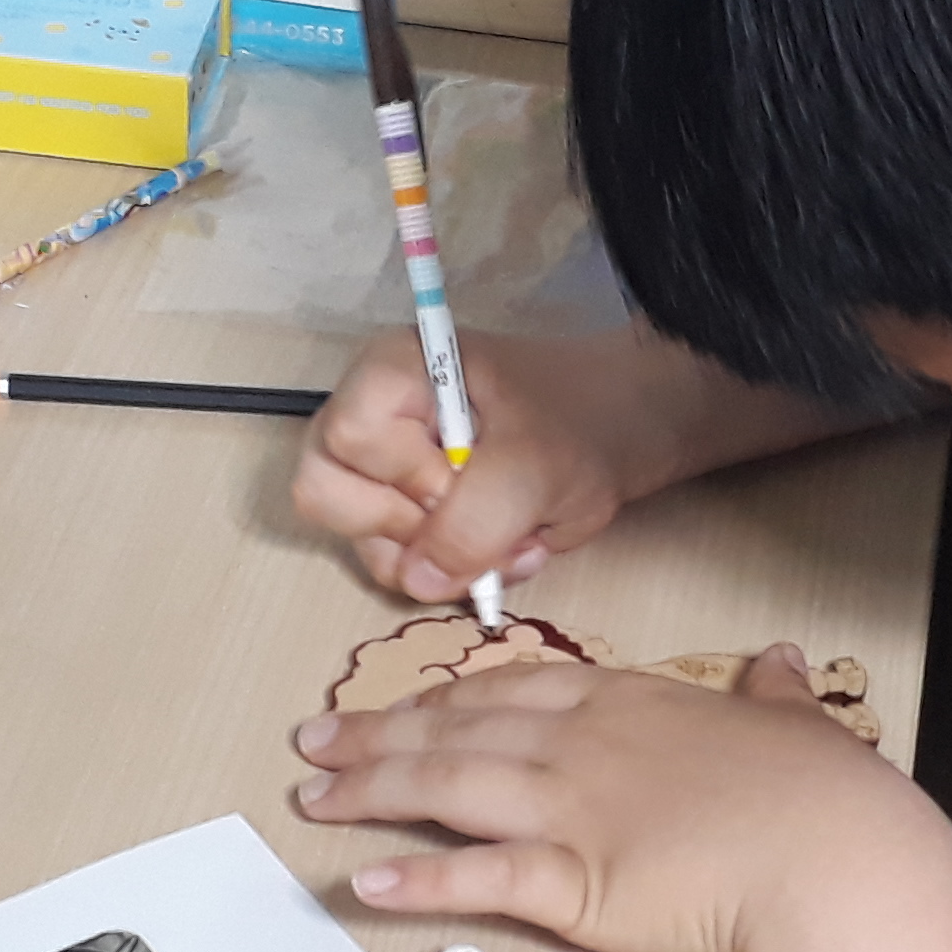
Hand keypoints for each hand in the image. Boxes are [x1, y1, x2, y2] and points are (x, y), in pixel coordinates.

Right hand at [291, 326, 870, 607]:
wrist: (623, 430)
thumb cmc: (582, 423)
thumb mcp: (536, 468)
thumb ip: (474, 522)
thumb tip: (418, 579)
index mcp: (391, 371)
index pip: (349, 444)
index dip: (407, 478)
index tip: (470, 476)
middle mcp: (370, 413)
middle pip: (328, 494)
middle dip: (411, 529)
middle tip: (483, 523)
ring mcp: (383, 463)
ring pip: (365, 538)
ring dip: (442, 558)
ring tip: (512, 538)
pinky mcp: (408, 504)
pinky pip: (401, 559)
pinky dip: (455, 568)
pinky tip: (509, 545)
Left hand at [291, 646, 951, 951]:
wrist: (830, 860)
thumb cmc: (823, 799)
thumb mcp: (799, 727)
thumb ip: (774, 697)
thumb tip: (780, 664)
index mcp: (631, 703)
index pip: (514, 689)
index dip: (447, 695)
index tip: (402, 704)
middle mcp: (584, 747)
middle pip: (458, 729)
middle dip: (378, 734)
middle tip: (316, 741)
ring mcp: (571, 812)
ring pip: (447, 787)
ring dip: (372, 789)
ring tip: (313, 795)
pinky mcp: (572, 884)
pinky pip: (478, 877)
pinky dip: (417, 879)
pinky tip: (364, 880)